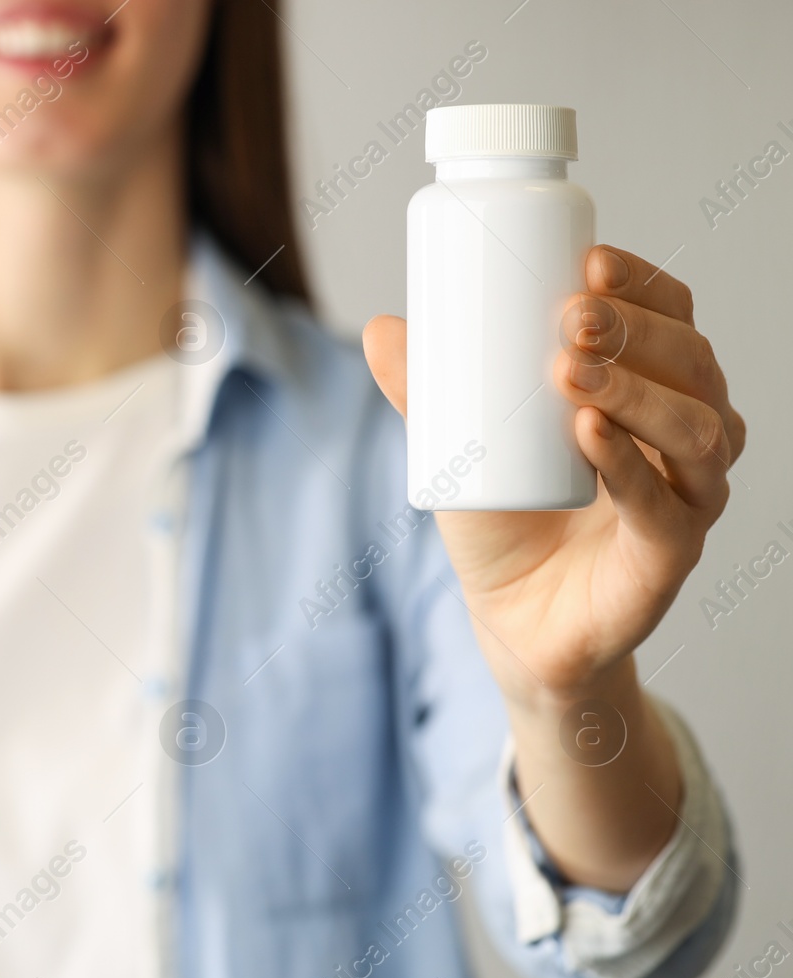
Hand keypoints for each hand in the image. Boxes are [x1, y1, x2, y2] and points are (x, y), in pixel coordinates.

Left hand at [363, 245, 745, 889]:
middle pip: (691, 364)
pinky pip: (665, 506)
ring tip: (567, 372)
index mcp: (651, 390)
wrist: (512, 620)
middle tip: (569, 319)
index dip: (642, 284)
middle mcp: (685, 437)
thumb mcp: (459, 444)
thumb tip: (380, 327)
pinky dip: (627, 467)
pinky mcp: (669, 555)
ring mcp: (688, 496)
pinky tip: (589, 435)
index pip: (670, 318)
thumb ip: (427, 390)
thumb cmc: (504, 520)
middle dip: (634, 332)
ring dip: (634, 391)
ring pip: (694, 429)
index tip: (586, 260)